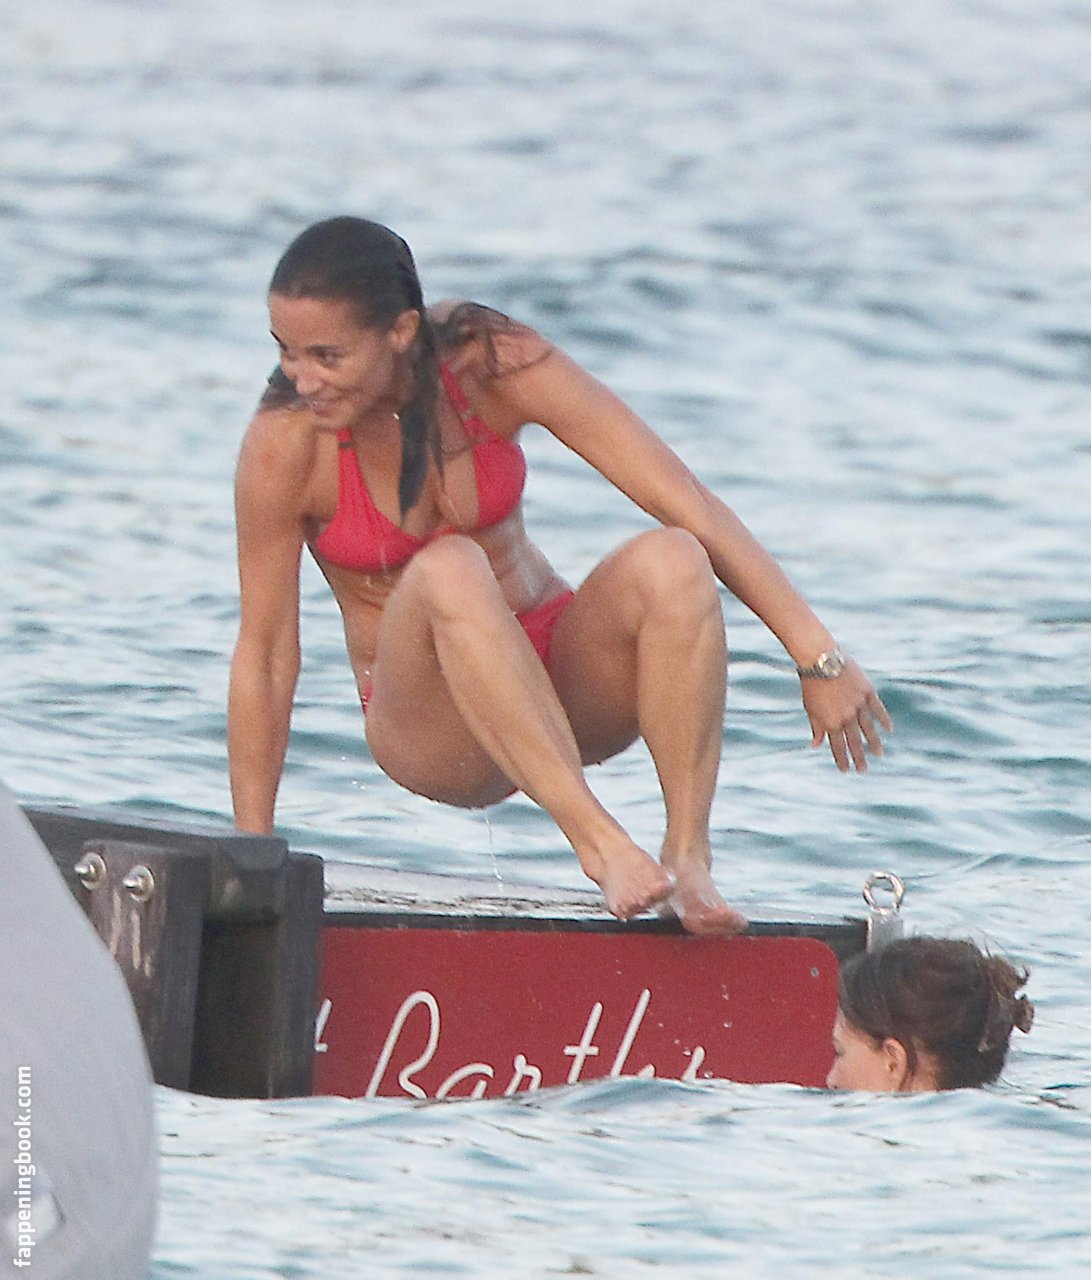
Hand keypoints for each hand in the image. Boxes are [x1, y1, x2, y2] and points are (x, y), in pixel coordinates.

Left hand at [800, 656, 892, 772]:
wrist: (820, 659)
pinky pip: (878, 709)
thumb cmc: (811, 684)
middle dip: (859, 757)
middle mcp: (846, 717)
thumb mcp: (810, 708)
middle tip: (863, 770)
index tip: (845, 770)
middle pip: (855, 741)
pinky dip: (884, 719)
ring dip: (874, 743)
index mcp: (830, 722)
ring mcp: (859, 704)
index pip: (837, 746)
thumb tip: (816, 745)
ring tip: (878, 754)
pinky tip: (889, 729)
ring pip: (869, 728)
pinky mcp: (867, 691)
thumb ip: (817, 727)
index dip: (842, 759)